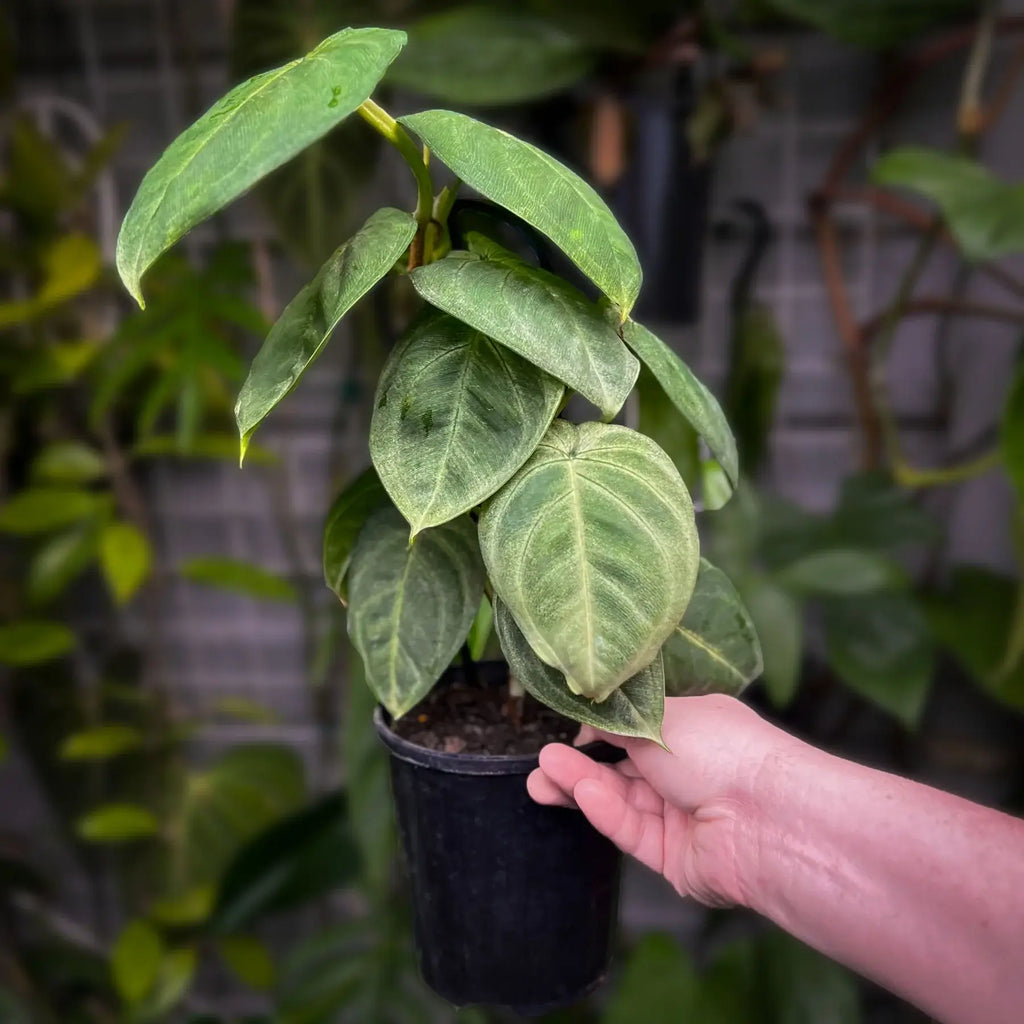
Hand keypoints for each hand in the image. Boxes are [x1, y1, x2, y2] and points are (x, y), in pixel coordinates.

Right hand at [527, 695, 792, 906]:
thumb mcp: (660, 718)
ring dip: (581, 785)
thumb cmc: (722, 749)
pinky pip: (632, 830)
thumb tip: (586, 720)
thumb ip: (617, 722)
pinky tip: (577, 792)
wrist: (767, 817)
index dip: (600, 728)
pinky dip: (605, 811)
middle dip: (578, 763)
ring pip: (620, 800)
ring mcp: (679, 815)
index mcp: (693, 730)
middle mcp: (687, 771)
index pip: (636, 729)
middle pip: (621, 768)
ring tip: (542, 775)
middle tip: (541, 761)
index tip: (566, 724)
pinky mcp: (672, 857)